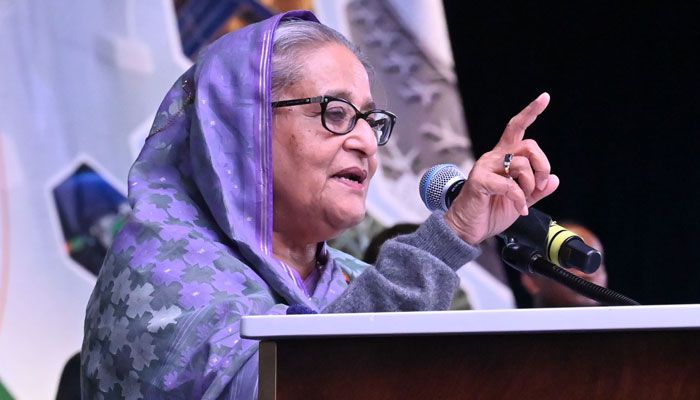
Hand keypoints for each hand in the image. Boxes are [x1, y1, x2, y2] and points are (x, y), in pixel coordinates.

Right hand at [444, 92, 559, 244]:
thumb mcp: (521, 200)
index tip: (545, 97)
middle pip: (529, 145)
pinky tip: (519, 209)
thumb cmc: (490, 212)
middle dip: (542, 165)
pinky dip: (519, 200)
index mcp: (503, 157)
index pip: (517, 128)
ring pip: (521, 165)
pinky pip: (509, 186)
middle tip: (542, 185)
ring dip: (530, 186)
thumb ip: (537, 190)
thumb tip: (555, 180)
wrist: (467, 229)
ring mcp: (485, 167)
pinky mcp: (480, 181)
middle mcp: (494, 157)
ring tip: (523, 201)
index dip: (531, 112)